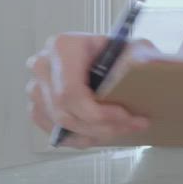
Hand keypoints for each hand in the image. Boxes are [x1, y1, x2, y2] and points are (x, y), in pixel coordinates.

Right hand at [24, 32, 154, 147]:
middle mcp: (43, 65)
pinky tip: (99, 135)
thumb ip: (141, 56)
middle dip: (100, 127)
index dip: (97, 113)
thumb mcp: (137, 49)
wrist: (111, 56)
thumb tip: (146, 65)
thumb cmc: (121, 52)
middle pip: (64, 112)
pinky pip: (52, 129)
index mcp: (63, 46)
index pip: (71, 91)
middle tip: (131, 127)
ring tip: (119, 131)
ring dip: (91, 135)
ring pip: (58, 123)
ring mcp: (36, 85)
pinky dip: (77, 137)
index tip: (125, 117)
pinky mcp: (38, 103)